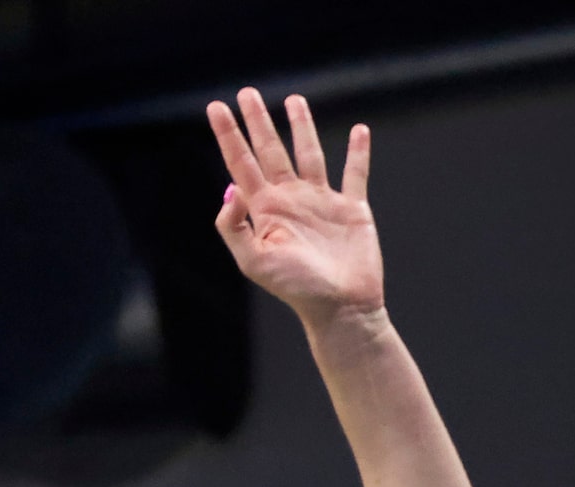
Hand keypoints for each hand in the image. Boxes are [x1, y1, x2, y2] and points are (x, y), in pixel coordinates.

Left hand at [208, 89, 380, 326]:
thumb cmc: (294, 287)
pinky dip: (357, 152)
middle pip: (271, 150)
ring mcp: (321, 201)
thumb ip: (234, 226)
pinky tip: (358, 130)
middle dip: (258, 122)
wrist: (338, 306)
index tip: (216, 107)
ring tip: (293, 100)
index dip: (228, 135)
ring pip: (309, 154)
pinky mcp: (352, 208)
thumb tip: (230, 189)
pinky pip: (355, 173)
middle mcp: (290, 199)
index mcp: (264, 209)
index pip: (241, 163)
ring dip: (301, 127)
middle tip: (246, 92)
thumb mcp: (253, 260)